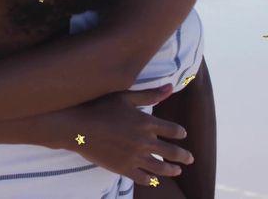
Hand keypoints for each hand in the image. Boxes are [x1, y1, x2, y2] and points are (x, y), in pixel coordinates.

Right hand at [69, 85, 193, 185]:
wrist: (78, 126)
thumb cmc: (99, 106)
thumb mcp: (125, 96)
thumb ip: (149, 94)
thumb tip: (171, 87)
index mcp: (146, 122)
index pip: (172, 130)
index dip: (179, 133)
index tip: (182, 135)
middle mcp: (144, 141)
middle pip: (171, 152)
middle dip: (183, 156)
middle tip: (190, 158)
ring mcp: (134, 157)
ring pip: (159, 168)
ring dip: (171, 170)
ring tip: (177, 170)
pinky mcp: (123, 168)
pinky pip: (142, 178)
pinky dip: (151, 180)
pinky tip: (154, 180)